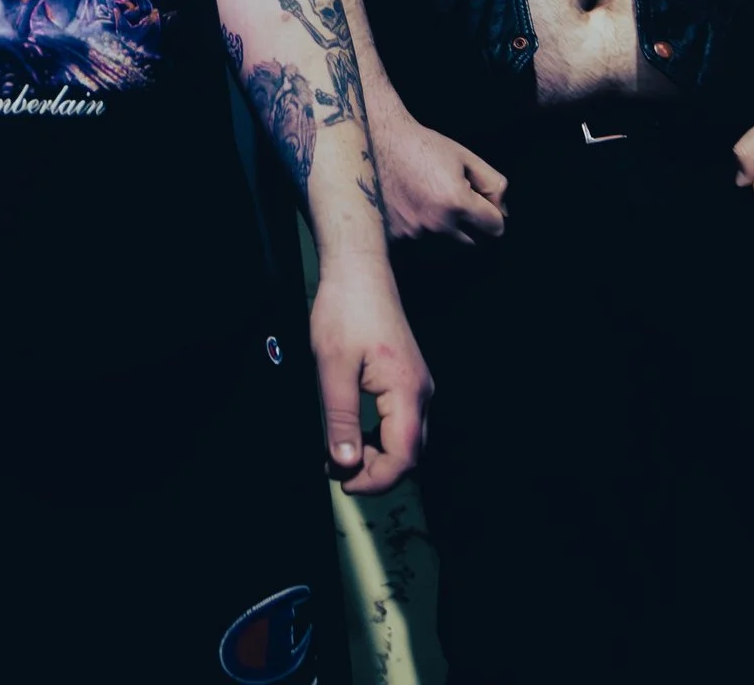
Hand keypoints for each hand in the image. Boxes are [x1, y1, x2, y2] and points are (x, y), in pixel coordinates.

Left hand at [309, 259, 430, 493]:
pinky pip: (400, 422)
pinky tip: (351, 432)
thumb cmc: (345, 311)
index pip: (403, 456)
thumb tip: (342, 462)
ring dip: (376, 455)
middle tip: (334, 470)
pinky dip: (378, 436)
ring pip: (406, 439)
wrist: (359, 271)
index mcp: (406, 391)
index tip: (342, 482)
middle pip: (410, 453)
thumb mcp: (332, 367)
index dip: (375, 479)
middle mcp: (420, 391)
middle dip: (375, 471)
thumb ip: (340, 418)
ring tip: (337, 453)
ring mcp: (417, 385)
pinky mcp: (407, 379)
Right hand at [375, 114, 507, 242]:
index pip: (495, 227)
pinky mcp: (396, 236)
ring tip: (431, 199)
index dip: (492, 212)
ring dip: (446, 229)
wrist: (376, 141)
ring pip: (447, 244)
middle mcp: (436, 222)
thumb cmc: (422, 146)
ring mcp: (414, 232)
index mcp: (457, 202)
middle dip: (471, 224)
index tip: (481, 201)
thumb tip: (502, 213)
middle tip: (453, 199)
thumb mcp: (466, 157)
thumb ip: (494, 185)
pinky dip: (422, 229)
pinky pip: (422, 241)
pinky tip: (413, 204)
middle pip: (473, 241)